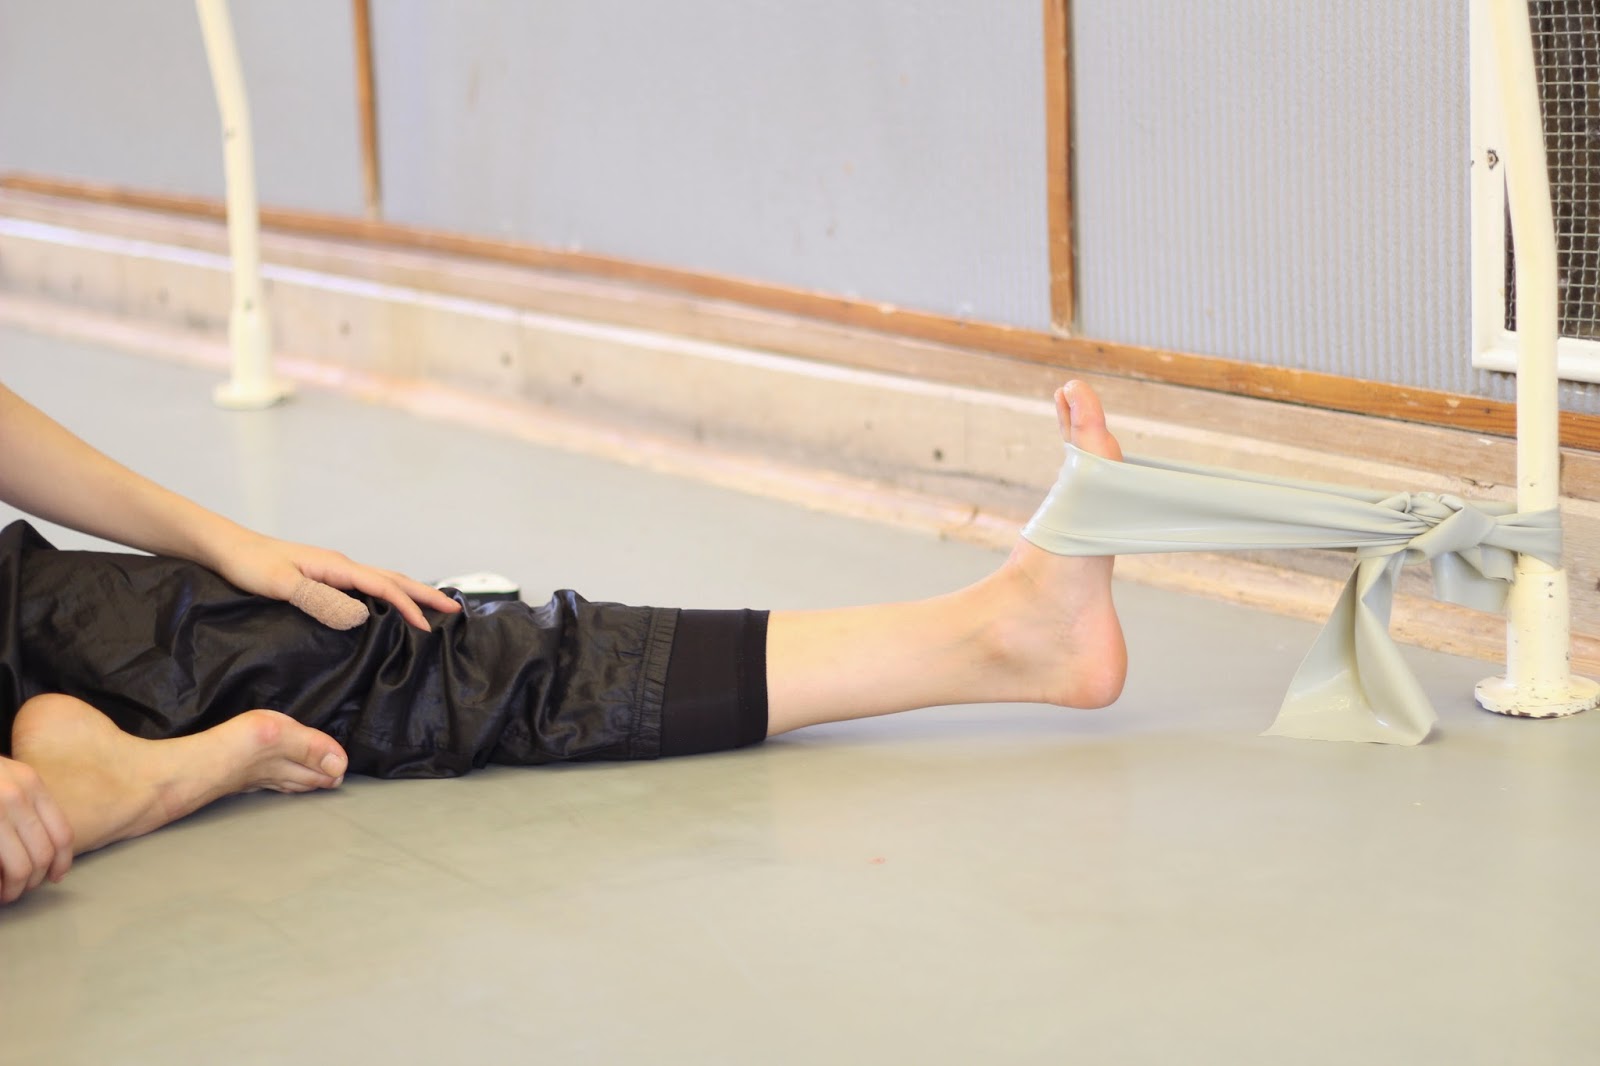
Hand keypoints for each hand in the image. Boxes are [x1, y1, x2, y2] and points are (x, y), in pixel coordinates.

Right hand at [0, 755, 72, 904]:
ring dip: (14, 888)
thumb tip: (47, 850)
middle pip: (42, 854)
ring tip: (5, 893)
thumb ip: (28, 803)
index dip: (61, 862)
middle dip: (32, 881)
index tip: (55, 876)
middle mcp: (15, 797)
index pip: (62, 832)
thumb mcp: (9, 777)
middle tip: (20, 889)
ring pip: (20, 867)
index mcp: (31, 784)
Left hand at [207, 528, 461, 632]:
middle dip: (425, 594)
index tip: (429, 627)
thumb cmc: (248, 565)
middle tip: (455, 609)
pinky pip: (367, 587)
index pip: (384, 587)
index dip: (409, 606)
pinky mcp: (323, 577)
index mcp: (336, 567)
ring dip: (410, 593)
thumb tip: (361, 616)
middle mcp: (341, 566)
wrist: (225, 547)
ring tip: (432, 606)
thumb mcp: (281, 584)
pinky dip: (389, 595)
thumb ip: (319, 598)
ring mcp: (333, 570)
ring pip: (383, 581)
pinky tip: (388, 606)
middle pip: (393, 579)